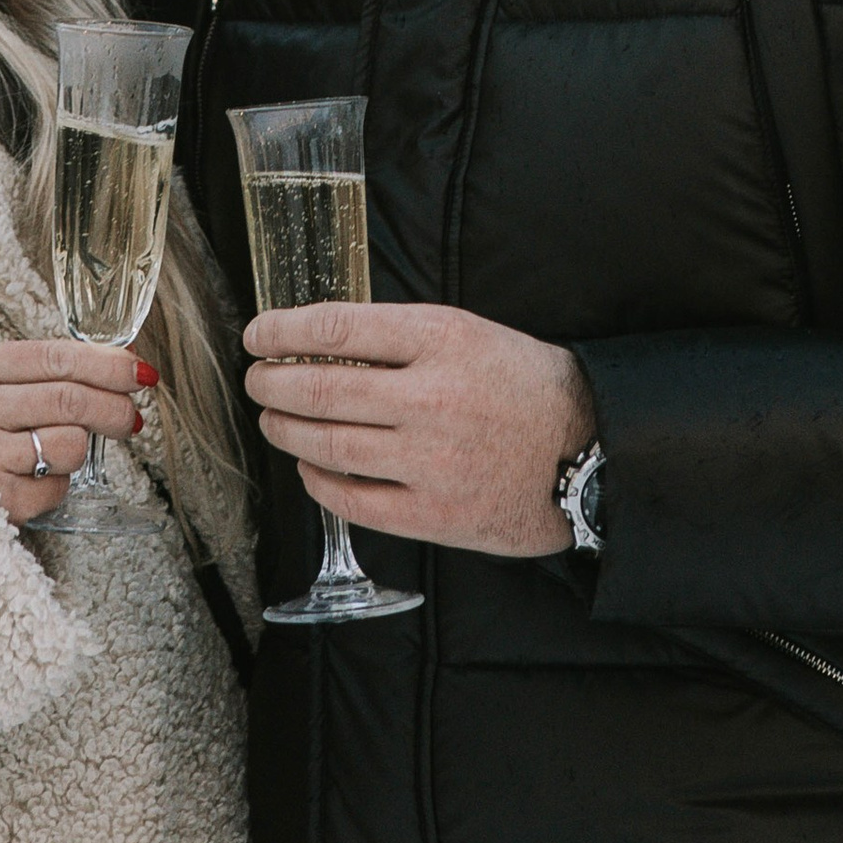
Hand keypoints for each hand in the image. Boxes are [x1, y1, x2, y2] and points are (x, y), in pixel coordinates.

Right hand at [0, 339, 154, 525]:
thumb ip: (38, 369)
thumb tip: (118, 364)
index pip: (58, 357)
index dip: (109, 364)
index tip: (141, 373)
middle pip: (70, 400)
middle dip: (115, 407)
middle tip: (133, 416)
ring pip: (69, 445)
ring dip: (82, 448)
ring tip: (64, 447)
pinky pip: (54, 488)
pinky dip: (57, 482)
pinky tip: (35, 475)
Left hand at [244, 301, 595, 557]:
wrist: (586, 452)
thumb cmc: (523, 385)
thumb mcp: (469, 334)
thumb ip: (401, 337)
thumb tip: (322, 341)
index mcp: (442, 339)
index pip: (338, 328)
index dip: (284, 331)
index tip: (258, 335)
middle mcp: (432, 398)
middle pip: (321, 389)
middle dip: (273, 384)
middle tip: (257, 380)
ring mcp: (430, 461)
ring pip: (329, 445)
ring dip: (287, 430)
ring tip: (273, 420)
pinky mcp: (433, 514)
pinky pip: (353, 499)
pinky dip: (319, 480)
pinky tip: (310, 466)